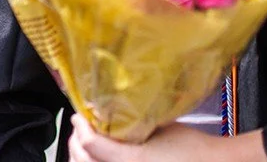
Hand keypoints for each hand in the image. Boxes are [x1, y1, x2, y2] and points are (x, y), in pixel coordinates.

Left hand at [68, 115, 265, 161]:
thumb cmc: (190, 147)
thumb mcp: (158, 126)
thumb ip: (130, 120)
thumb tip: (103, 110)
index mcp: (132, 161)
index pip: (91, 144)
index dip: (81, 126)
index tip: (79, 115)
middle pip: (83, 161)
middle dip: (76, 141)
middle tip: (80, 126)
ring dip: (80, 155)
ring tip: (84, 141)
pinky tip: (95, 157)